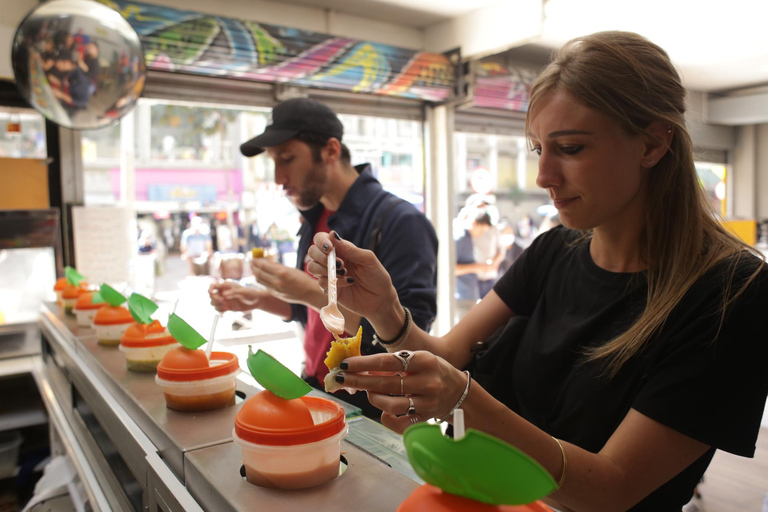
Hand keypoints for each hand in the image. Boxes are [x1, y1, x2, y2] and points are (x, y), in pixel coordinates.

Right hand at [208, 281, 262, 311]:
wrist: (256, 301)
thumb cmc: (250, 293)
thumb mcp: (242, 291)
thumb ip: (233, 292)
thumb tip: (223, 295)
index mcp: (226, 286)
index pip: (212, 286)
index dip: (210, 290)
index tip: (212, 293)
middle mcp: (224, 292)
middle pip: (211, 296)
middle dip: (214, 299)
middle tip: (223, 301)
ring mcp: (225, 300)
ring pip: (213, 303)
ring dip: (217, 305)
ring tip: (225, 306)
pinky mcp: (227, 307)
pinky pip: (218, 309)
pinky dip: (220, 310)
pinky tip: (227, 309)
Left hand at [250, 258, 322, 306]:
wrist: (309, 293)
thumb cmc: (302, 278)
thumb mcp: (290, 269)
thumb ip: (278, 266)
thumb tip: (266, 261)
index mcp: (282, 273)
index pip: (263, 265)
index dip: (256, 261)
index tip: (253, 257)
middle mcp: (277, 282)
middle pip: (259, 273)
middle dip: (253, 266)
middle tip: (251, 262)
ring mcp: (275, 290)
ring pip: (259, 280)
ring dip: (255, 273)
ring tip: (255, 268)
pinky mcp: (275, 294)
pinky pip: (265, 285)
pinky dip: (262, 279)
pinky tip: (263, 276)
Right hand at [306, 231, 398, 321]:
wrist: (381, 299)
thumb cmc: (377, 276)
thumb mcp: (367, 259)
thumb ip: (349, 248)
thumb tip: (332, 234)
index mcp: (341, 250)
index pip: (322, 239)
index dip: (321, 241)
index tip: (329, 248)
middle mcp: (332, 261)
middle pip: (312, 252)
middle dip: (321, 256)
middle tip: (340, 264)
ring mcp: (330, 275)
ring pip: (312, 267)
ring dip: (325, 269)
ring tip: (344, 272)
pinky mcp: (330, 289)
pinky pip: (321, 283)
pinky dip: (334, 282)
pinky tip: (348, 282)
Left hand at [332, 351, 468, 433]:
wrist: (460, 390)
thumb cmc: (432, 370)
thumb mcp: (418, 358)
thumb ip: (395, 363)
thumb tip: (362, 368)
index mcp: (424, 361)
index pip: (387, 362)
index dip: (363, 364)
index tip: (345, 364)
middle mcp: (427, 382)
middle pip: (386, 384)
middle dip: (359, 381)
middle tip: (341, 378)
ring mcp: (427, 402)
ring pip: (392, 405)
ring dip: (374, 399)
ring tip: (369, 393)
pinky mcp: (426, 419)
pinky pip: (402, 424)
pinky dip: (388, 419)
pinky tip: (384, 412)